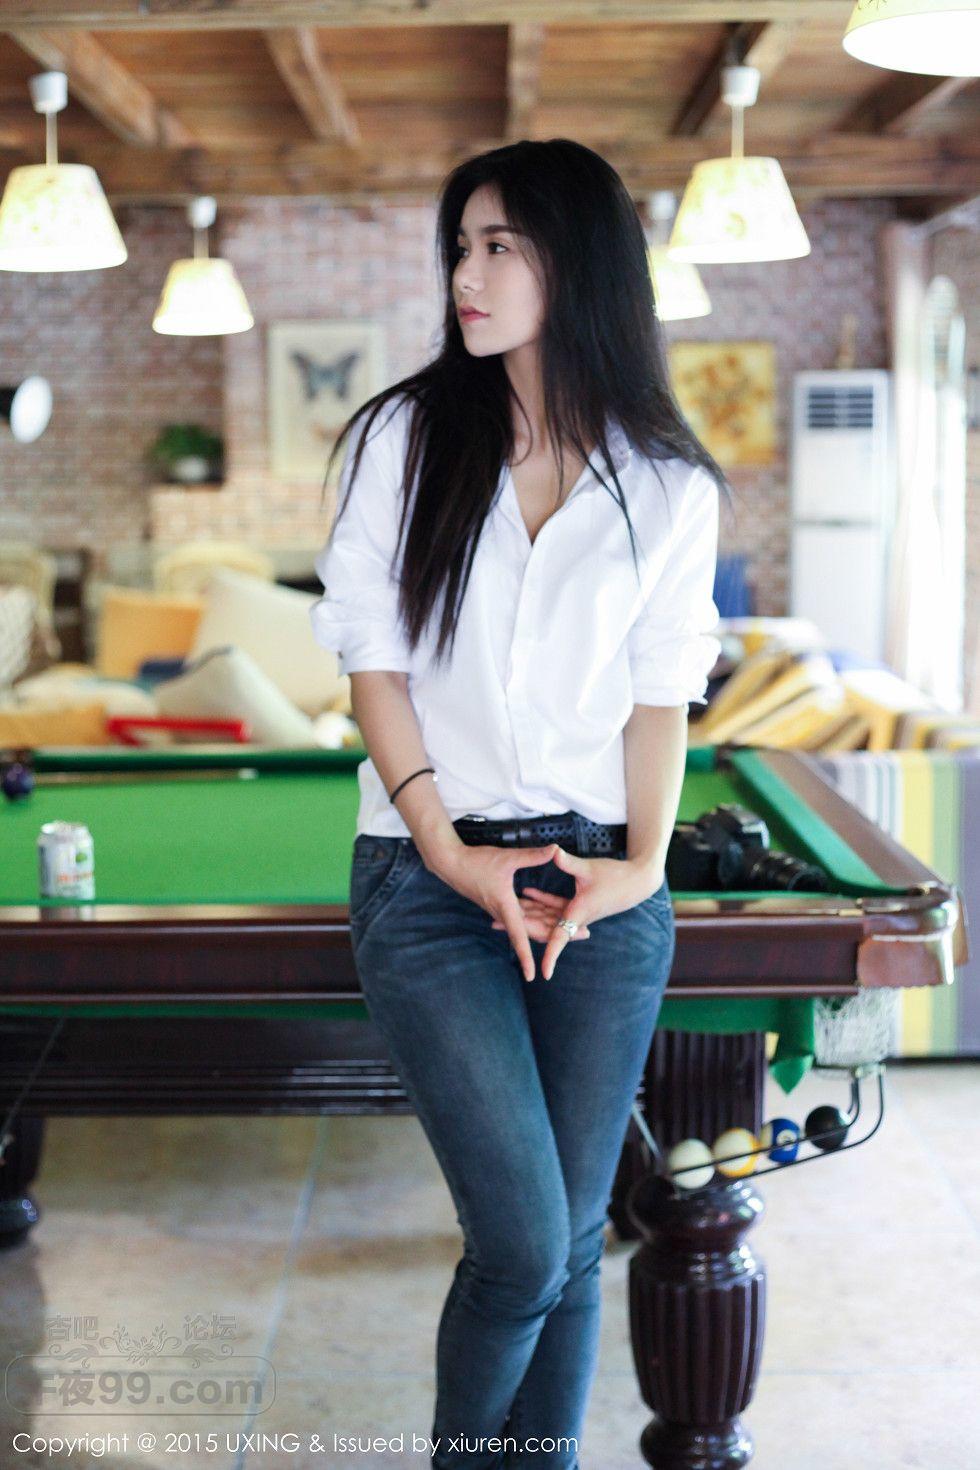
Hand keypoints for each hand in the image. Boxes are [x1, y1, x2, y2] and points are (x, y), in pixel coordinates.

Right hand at [439, 842, 561, 982]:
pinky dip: (535, 916)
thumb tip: (556, 850)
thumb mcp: (508, 858)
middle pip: (531, 931)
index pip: (519, 936)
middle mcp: (505, 912)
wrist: (451, 864)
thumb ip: (532, 856)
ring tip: (572, 925)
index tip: (533, 975)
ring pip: (527, 924)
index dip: (526, 957)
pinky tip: (546, 916)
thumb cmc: (477, 862)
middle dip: (557, 934)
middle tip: (586, 934)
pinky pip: (521, 915)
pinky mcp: (499, 903)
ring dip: (548, 925)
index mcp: (506, 907)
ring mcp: (502, 909)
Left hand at [496, 849, 663, 980]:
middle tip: (494, 925)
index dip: (550, 956)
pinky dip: (541, 901)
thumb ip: (568, 862)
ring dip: (527, 913)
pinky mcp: (578, 904)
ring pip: (546, 916)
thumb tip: (553, 852)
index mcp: (577, 913)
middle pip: (543, 926)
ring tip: (503, 910)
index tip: (541, 973)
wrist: (637, 881)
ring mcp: (575, 911)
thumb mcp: (589, 869)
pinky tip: (527, 893)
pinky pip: (554, 906)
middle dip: (520, 926)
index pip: (559, 938)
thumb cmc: (616, 876)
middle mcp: (575, 917)